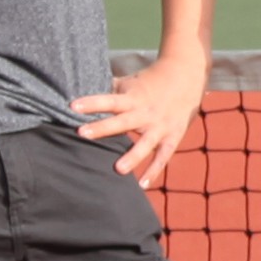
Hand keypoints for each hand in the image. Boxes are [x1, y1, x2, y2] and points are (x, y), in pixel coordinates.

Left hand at [76, 50, 208, 186]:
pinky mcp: (172, 136)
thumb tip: (78, 95)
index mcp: (133, 97)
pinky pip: (163, 156)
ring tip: (118, 169)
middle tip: (82, 133)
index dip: (92, 103)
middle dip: (103, 128)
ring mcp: (160, 126)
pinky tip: (142, 185)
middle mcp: (145, 112)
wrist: (187, 75)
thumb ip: (108, 91)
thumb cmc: (150, 80)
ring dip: (132, 155)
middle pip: (122, 121)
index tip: (73, 106)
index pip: (109, 100)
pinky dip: (154, 171)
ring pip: (145, 143)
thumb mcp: (130, 82)